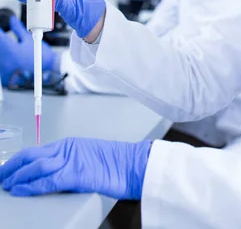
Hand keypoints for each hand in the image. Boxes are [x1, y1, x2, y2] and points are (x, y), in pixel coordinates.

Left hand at [0, 16, 55, 85]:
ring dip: (2, 50)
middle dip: (1, 41)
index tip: (0, 30)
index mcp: (11, 49)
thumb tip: (12, 20)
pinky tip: (8, 59)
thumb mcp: (30, 39)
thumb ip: (18, 28)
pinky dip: (3, 60)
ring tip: (8, 50)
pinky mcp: (4, 77)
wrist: (48, 71)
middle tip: (4, 39)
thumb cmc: (41, 56)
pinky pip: (0, 65)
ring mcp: (3, 70)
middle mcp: (5, 60)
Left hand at [0, 137, 151, 198]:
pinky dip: (32, 186)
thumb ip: (69, 163)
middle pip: (32, 156)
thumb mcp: (88, 159)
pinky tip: (21, 190)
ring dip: (17, 177)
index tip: (6, 170)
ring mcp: (72, 160)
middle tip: (0, 177)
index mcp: (70, 144)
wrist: (134, 164)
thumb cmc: (116, 165)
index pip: (37, 151)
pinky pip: (49, 180)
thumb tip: (49, 177)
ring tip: (6, 185)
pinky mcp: (77, 173)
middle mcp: (68, 149)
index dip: (18, 161)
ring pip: (37, 167)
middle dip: (12, 167)